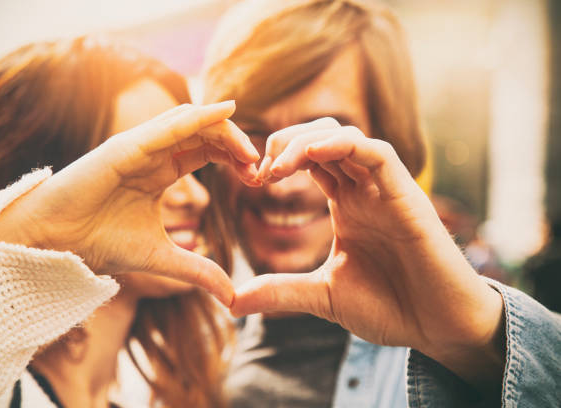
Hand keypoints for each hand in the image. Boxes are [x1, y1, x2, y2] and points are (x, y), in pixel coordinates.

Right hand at [0, 101, 259, 305]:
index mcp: (161, 172)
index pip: (207, 152)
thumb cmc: (98, 244)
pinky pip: (168, 126)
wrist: (54, 244)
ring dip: (225, 131)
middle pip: (205, 134)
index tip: (257, 179)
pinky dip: (198, 118)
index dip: (235, 159)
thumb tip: (233, 295)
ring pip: (190, 123)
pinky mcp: (125, 147)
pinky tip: (225, 113)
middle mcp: (152, 154)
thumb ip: (198, 269)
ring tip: (250, 151)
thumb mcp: (162, 257)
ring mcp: (139, 147)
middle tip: (259, 166)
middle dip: (236, 144)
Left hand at [232, 118, 503, 387]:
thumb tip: (231, 301)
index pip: (309, 158)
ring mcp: (386, 189)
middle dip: (285, 143)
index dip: (277, 159)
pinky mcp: (407, 196)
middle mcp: (364, 189)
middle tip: (260, 171)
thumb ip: (280, 291)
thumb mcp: (322, 296)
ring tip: (278, 167)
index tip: (252, 180)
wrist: (439, 327)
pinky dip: (345, 146)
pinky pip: (378, 154)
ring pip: (346, 137)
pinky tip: (313, 154)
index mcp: (346, 203)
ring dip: (306, 142)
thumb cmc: (390, 307)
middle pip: (322, 138)